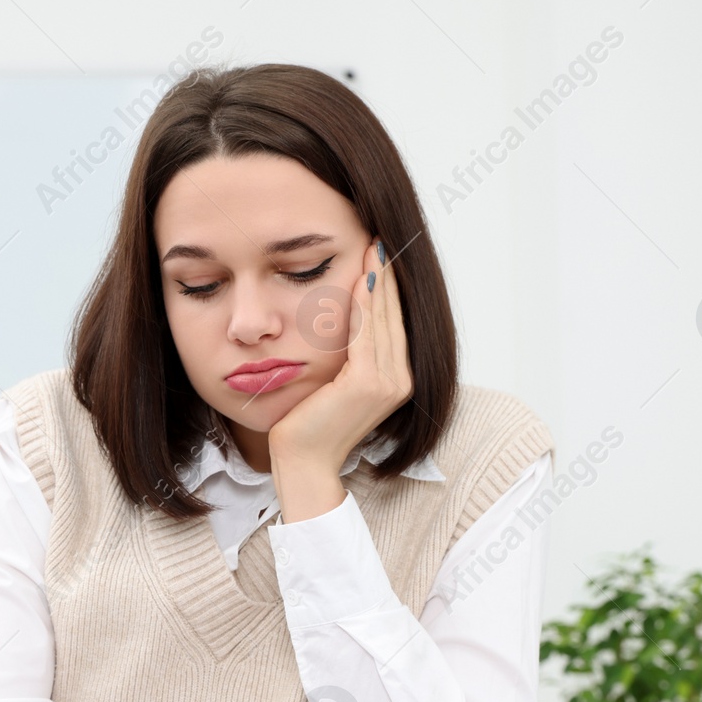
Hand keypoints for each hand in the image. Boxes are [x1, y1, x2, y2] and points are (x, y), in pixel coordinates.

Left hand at [268, 238, 413, 475]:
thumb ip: (346, 354)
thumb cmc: (308, 425)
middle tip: (381, 240)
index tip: (380, 255)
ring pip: (382, 320)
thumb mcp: (333, 382)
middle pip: (391, 316)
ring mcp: (388, 383)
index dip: (387, 288)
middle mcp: (399, 380)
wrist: (302, 462)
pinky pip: (366, 334)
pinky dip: (363, 304)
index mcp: (395, 379)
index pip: (391, 323)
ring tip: (374, 248)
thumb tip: (341, 318)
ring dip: (378, 281)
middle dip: (386, 276)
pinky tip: (359, 278)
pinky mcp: (368, 383)